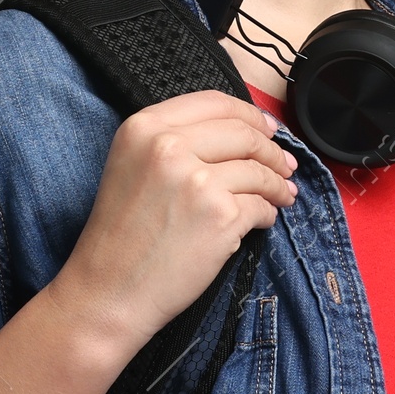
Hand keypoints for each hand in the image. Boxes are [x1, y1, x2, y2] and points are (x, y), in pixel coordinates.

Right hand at [54, 92, 296, 354]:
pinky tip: (263, 220)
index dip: (250, 114)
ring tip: (283, 194)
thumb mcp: (132, 166)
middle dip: (272, 150)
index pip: (214, 103)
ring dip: (277, 184)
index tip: (267, 128)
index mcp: (144, 128)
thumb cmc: (121, 236)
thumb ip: (174, 141)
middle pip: (244, 134)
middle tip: (285, 164)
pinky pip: (261, 206)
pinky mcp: (221, 216)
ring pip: (258, 171)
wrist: (109, 290)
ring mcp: (198, 181)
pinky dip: (268, 213)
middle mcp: (169, 147)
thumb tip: (242, 133)